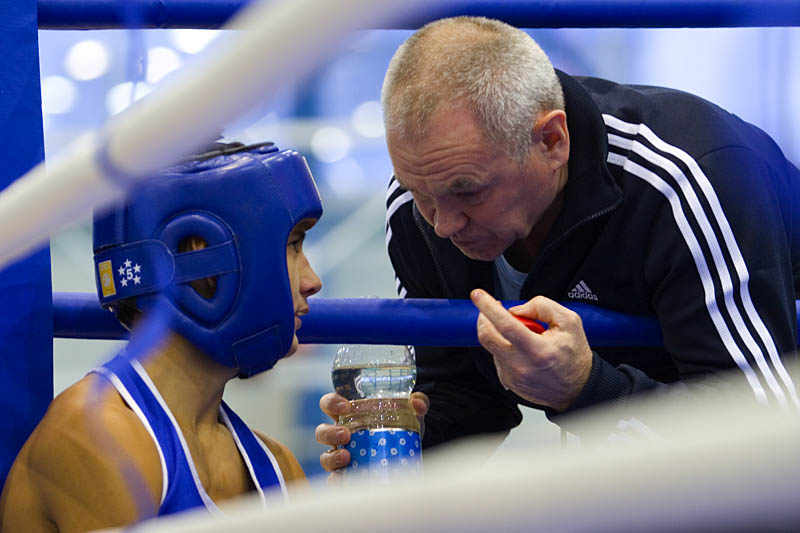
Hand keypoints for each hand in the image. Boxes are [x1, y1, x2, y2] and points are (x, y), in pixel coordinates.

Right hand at [315, 392, 428, 476]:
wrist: (408, 451)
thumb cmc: (400, 425)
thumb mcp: (409, 412)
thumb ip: (417, 403)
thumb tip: (417, 403)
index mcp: (349, 415)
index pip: (329, 404)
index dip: (331, 403)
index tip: (345, 406)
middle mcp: (341, 435)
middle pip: (322, 432)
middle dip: (330, 433)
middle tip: (346, 434)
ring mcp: (342, 456)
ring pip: (325, 457)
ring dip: (332, 457)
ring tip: (347, 457)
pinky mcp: (348, 475)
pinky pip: (334, 480)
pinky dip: (336, 481)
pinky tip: (343, 480)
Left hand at [470, 289, 591, 411]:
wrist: (577, 388)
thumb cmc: (574, 355)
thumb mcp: (569, 322)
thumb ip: (542, 307)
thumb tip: (516, 309)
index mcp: (538, 350)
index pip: (506, 325)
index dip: (488, 308)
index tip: (477, 295)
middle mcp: (522, 366)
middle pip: (487, 336)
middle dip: (484, 317)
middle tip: (492, 308)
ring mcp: (512, 376)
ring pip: (491, 346)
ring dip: (498, 333)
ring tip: (521, 334)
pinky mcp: (507, 381)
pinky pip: (496, 357)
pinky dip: (503, 347)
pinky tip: (519, 348)